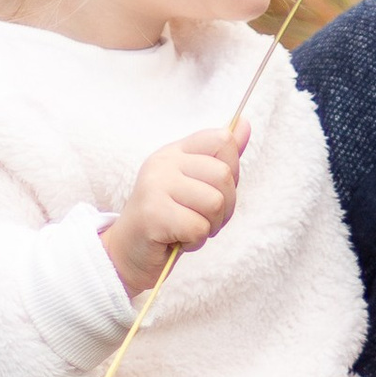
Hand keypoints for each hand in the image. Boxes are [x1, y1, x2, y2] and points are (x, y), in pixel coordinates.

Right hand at [102, 122, 249, 297]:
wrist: (130, 252)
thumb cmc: (169, 219)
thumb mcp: (197, 184)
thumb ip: (221, 157)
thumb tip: (245, 124)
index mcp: (176, 151)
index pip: (222, 139)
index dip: (232, 170)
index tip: (213, 190)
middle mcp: (163, 163)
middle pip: (224, 174)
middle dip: (225, 207)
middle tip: (202, 219)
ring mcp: (155, 185)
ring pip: (215, 203)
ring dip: (210, 226)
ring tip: (189, 229)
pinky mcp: (153, 214)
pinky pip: (199, 228)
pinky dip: (195, 241)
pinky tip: (178, 240)